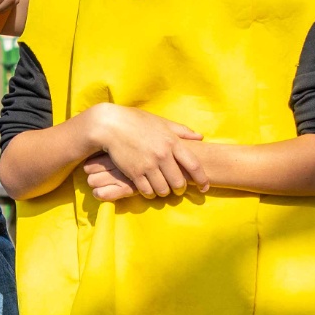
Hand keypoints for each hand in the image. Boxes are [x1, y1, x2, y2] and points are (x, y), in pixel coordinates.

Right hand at [83, 103, 207, 198]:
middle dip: (180, 189)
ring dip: (165, 192)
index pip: (194, 165)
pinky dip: (150, 193)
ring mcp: (148, 165)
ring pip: (163, 190)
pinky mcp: (134, 173)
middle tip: (178, 189)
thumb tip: (200, 137)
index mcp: (172, 142)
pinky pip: (147, 191)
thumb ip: (182, 131)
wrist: (110, 125)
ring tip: (163, 189)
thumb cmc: (137, 121)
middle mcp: (162, 155)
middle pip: (179, 182)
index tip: (204, 188)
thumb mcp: (161, 122)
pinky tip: (149, 190)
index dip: (202, 179)